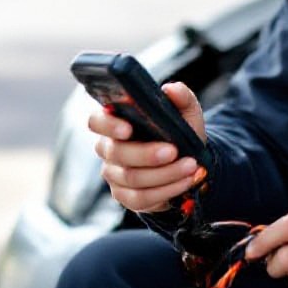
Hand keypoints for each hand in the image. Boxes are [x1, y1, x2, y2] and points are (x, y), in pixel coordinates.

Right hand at [90, 82, 206, 213]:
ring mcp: (114, 175)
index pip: (97, 121)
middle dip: (147, 153)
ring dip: (165, 173)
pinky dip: (167, 189)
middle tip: (174, 151)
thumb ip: (182, 99)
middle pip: (117, 153)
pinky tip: (186, 181)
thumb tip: (172, 90)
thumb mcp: (186, 115)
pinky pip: (141, 198)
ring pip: (132, 178)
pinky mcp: (125, 197)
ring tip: (190, 166)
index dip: (108, 125)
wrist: (188, 164)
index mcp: (116, 123)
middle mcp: (109, 149)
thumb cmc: (179, 135)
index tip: (128, 128)